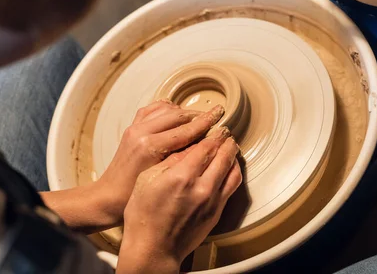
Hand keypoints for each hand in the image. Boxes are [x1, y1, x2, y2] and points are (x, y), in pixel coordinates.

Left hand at [98, 100, 224, 221]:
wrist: (108, 197)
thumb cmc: (133, 196)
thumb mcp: (162, 180)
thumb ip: (181, 161)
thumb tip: (203, 147)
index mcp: (150, 146)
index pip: (185, 130)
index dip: (206, 123)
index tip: (220, 117)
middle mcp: (142, 133)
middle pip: (178, 116)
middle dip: (198, 115)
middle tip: (215, 114)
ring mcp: (135, 128)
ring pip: (166, 109)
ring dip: (184, 111)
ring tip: (199, 115)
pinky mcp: (131, 128)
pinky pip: (153, 109)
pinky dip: (167, 108)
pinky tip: (177, 112)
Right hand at [117, 127, 241, 273]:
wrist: (152, 249)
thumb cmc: (143, 215)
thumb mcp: (147, 180)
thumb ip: (170, 161)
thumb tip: (188, 148)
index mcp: (181, 176)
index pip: (205, 147)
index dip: (212, 134)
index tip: (215, 127)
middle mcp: (201, 188)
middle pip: (222, 156)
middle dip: (226, 141)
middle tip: (226, 132)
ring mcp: (212, 201)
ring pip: (232, 171)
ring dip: (232, 156)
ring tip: (230, 147)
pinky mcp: (216, 212)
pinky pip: (232, 187)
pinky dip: (233, 173)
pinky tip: (229, 168)